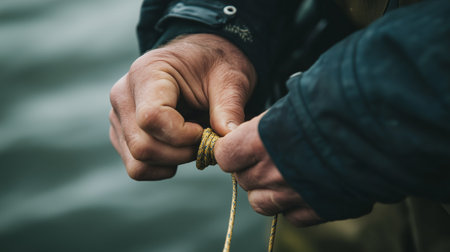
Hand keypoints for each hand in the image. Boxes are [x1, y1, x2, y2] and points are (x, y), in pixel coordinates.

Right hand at [109, 34, 255, 179]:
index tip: (204, 129)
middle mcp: (123, 94)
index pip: (151, 118)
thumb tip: (229, 143)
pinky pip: (137, 167)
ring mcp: (119, 117)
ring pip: (138, 162)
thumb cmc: (215, 66)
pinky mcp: (122, 135)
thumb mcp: (230, 79)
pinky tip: (181, 148)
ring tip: (193, 142)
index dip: (182, 135)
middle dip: (182, 153)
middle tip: (205, 140)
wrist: (201, 62)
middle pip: (143, 146)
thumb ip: (229, 109)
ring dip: (173, 161)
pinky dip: (163, 167)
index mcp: (147, 72)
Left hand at [214, 114, 323, 226]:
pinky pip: (291, 216)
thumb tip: (248, 131)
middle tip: (269, 156)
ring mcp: (291, 194)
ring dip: (267, 191)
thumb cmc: (329, 107)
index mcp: (257, 142)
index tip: (239, 146)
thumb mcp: (289, 106)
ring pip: (260, 203)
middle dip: (250, 169)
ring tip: (286, 174)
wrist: (374, 127)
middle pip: (243, 179)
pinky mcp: (315, 209)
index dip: (231, 151)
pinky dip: (293, 205)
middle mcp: (270, 171)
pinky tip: (307, 187)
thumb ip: (263, 125)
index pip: (224, 156)